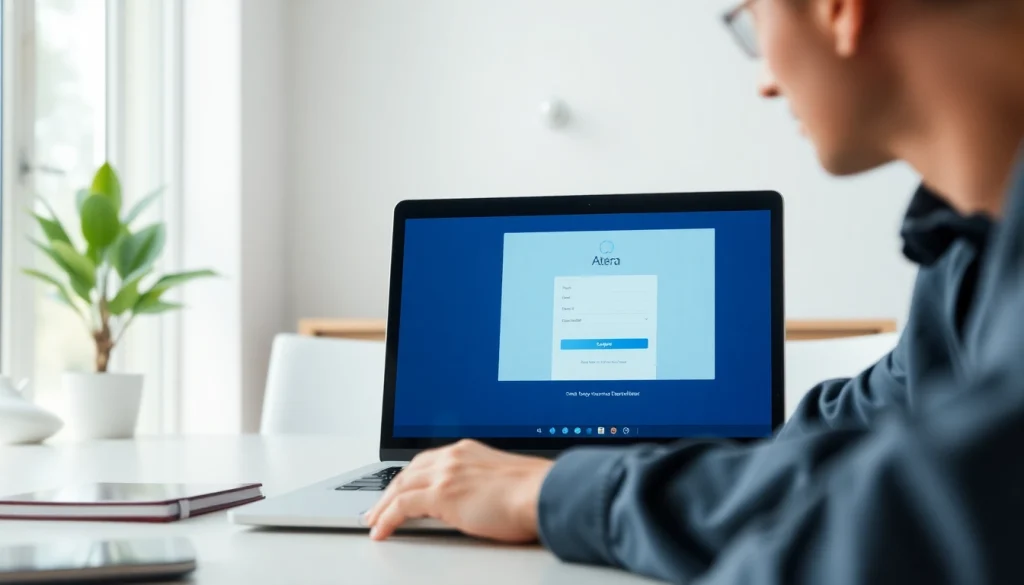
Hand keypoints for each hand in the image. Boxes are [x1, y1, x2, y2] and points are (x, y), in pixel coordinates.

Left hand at [364, 439, 553, 541]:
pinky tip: (381, 530)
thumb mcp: (503, 481)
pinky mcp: (442, 494)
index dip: (410, 478)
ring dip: (383, 505)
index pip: (428, 462)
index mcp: (468, 451)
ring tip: (373, 521)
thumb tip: (478, 502)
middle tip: (378, 507)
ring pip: (400, 487)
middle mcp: (454, 456)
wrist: (543, 493)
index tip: (401, 490)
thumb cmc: (535, 492)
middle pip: (409, 472)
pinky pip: (402, 506)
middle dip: (390, 490)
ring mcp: (446, 473)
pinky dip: (387, 518)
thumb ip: (483, 485)